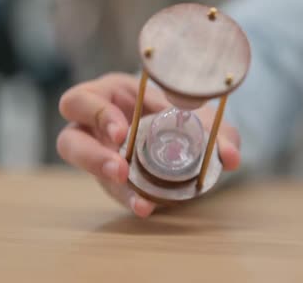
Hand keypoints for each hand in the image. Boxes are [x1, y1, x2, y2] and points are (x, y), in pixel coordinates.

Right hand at [57, 73, 240, 217]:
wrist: (187, 137)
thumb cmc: (184, 114)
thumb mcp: (203, 119)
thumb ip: (220, 135)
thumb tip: (232, 158)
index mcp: (111, 95)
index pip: (82, 101)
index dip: (97, 114)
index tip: (123, 132)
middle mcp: (96, 126)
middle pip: (70, 139)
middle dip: (92, 155)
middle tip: (121, 168)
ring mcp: (100, 153)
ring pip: (85, 172)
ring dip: (109, 184)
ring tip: (137, 197)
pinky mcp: (109, 178)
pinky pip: (109, 190)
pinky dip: (129, 199)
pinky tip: (147, 207)